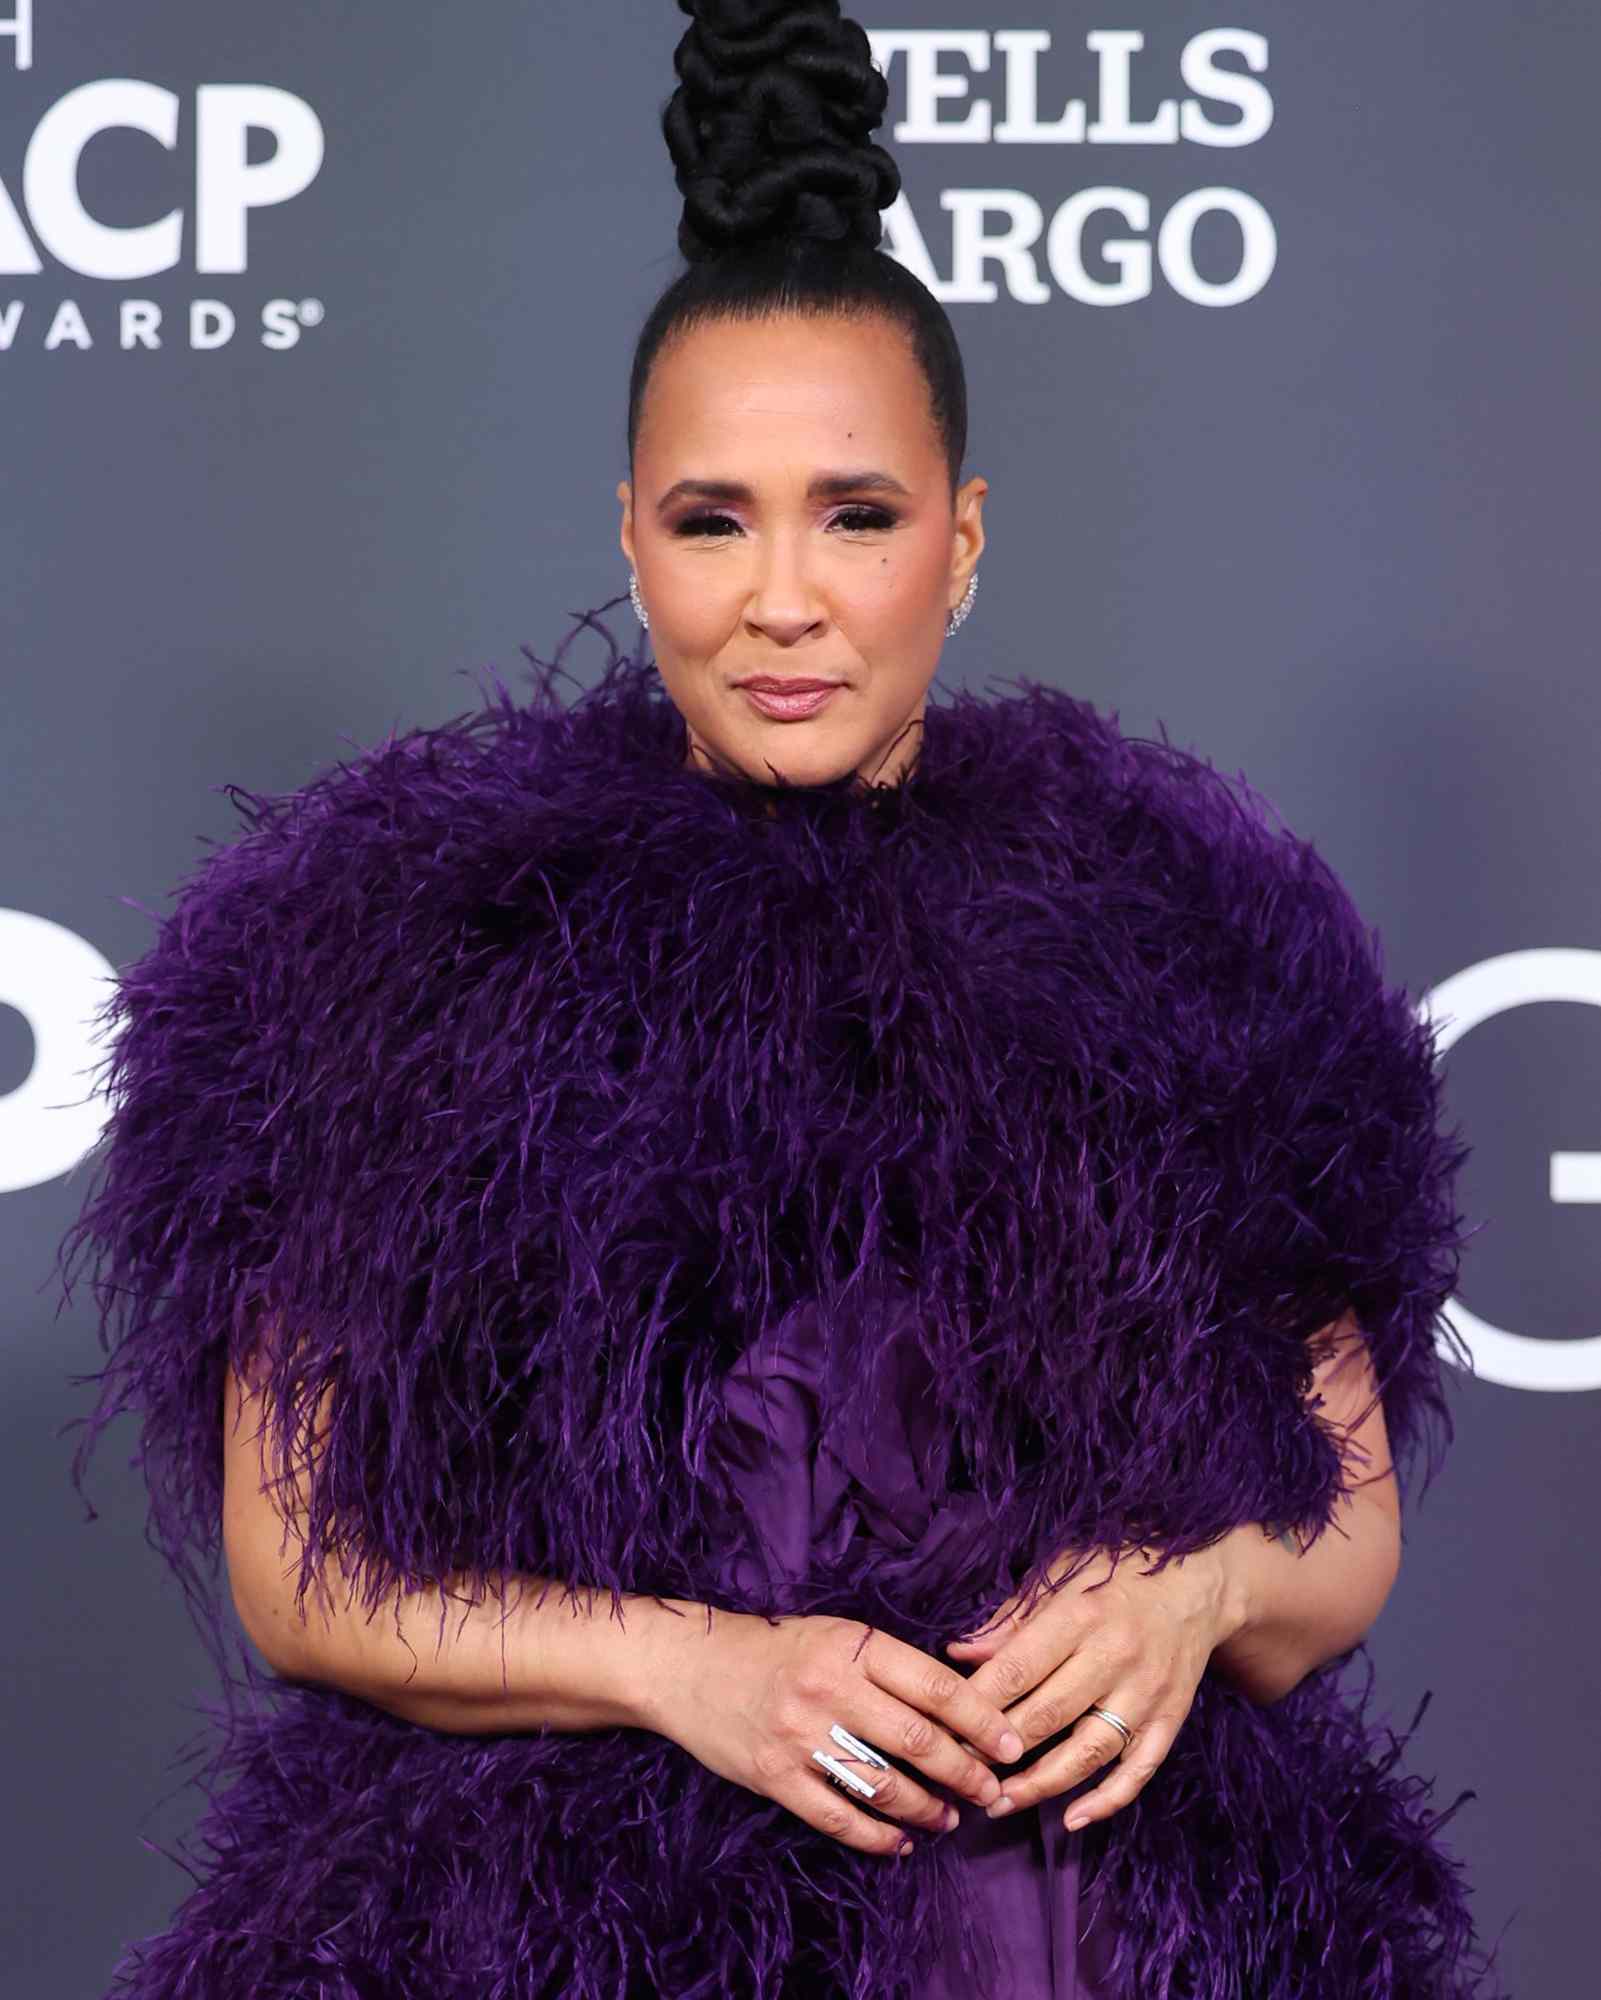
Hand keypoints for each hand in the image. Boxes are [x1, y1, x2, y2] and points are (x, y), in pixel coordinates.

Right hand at [651, 1610, 1025, 1858]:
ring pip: (883, 1785)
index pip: (934, 1686)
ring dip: (928, 1809)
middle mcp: (829, 1688)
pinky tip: (899, 1841)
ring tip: (949, 1818)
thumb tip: (958, 1702)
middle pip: (917, 1740)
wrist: (688, 1666)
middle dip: (966, 1772)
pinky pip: (839, 1817)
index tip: (1012, 1745)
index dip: (981, 1720)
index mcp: (852, 1646)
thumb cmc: (775, 1648)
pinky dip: (877, 1837)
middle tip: (992, 1792)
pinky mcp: (774, 1776)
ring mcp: (799, 1735)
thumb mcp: (835, 1635)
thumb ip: (888, 1664)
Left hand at [943, 1541, 1244, 1834]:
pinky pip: (1139, 1771)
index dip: (978, 1703)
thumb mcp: (1062, 1573)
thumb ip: (1013, 1617)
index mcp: (1081, 1616)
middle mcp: (1115, 1658)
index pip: (1018, 1669)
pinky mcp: (1170, 1720)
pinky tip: (1071, 1819)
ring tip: (999, 1804)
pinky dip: (1106, 1801)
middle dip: (998, 1749)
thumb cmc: (1117, 1570)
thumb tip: (961, 1652)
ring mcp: (1147, 1694)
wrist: (1199, 1582)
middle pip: (1048, 1716)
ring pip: (1088, 1753)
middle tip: (960, 1771)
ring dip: (1040, 1785)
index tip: (944, 1726)